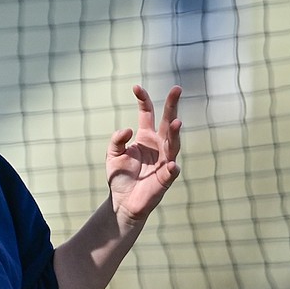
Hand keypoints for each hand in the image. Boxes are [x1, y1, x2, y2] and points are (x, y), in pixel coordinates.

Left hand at [106, 84, 181, 223]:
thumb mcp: (112, 154)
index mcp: (145, 137)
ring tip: (176, 122)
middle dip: (172, 106)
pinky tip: (171, 164)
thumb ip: (117, 140)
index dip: (143, 101)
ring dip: (175, 134)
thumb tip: (127, 129)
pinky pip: (170, 172)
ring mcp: (164, 161)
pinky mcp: (165, 179)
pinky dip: (171, 168)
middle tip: (177, 89)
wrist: (123, 201)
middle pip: (167, 123)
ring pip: (172, 144)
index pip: (148, 114)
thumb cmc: (120, 176)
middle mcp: (158, 146)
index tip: (136, 87)